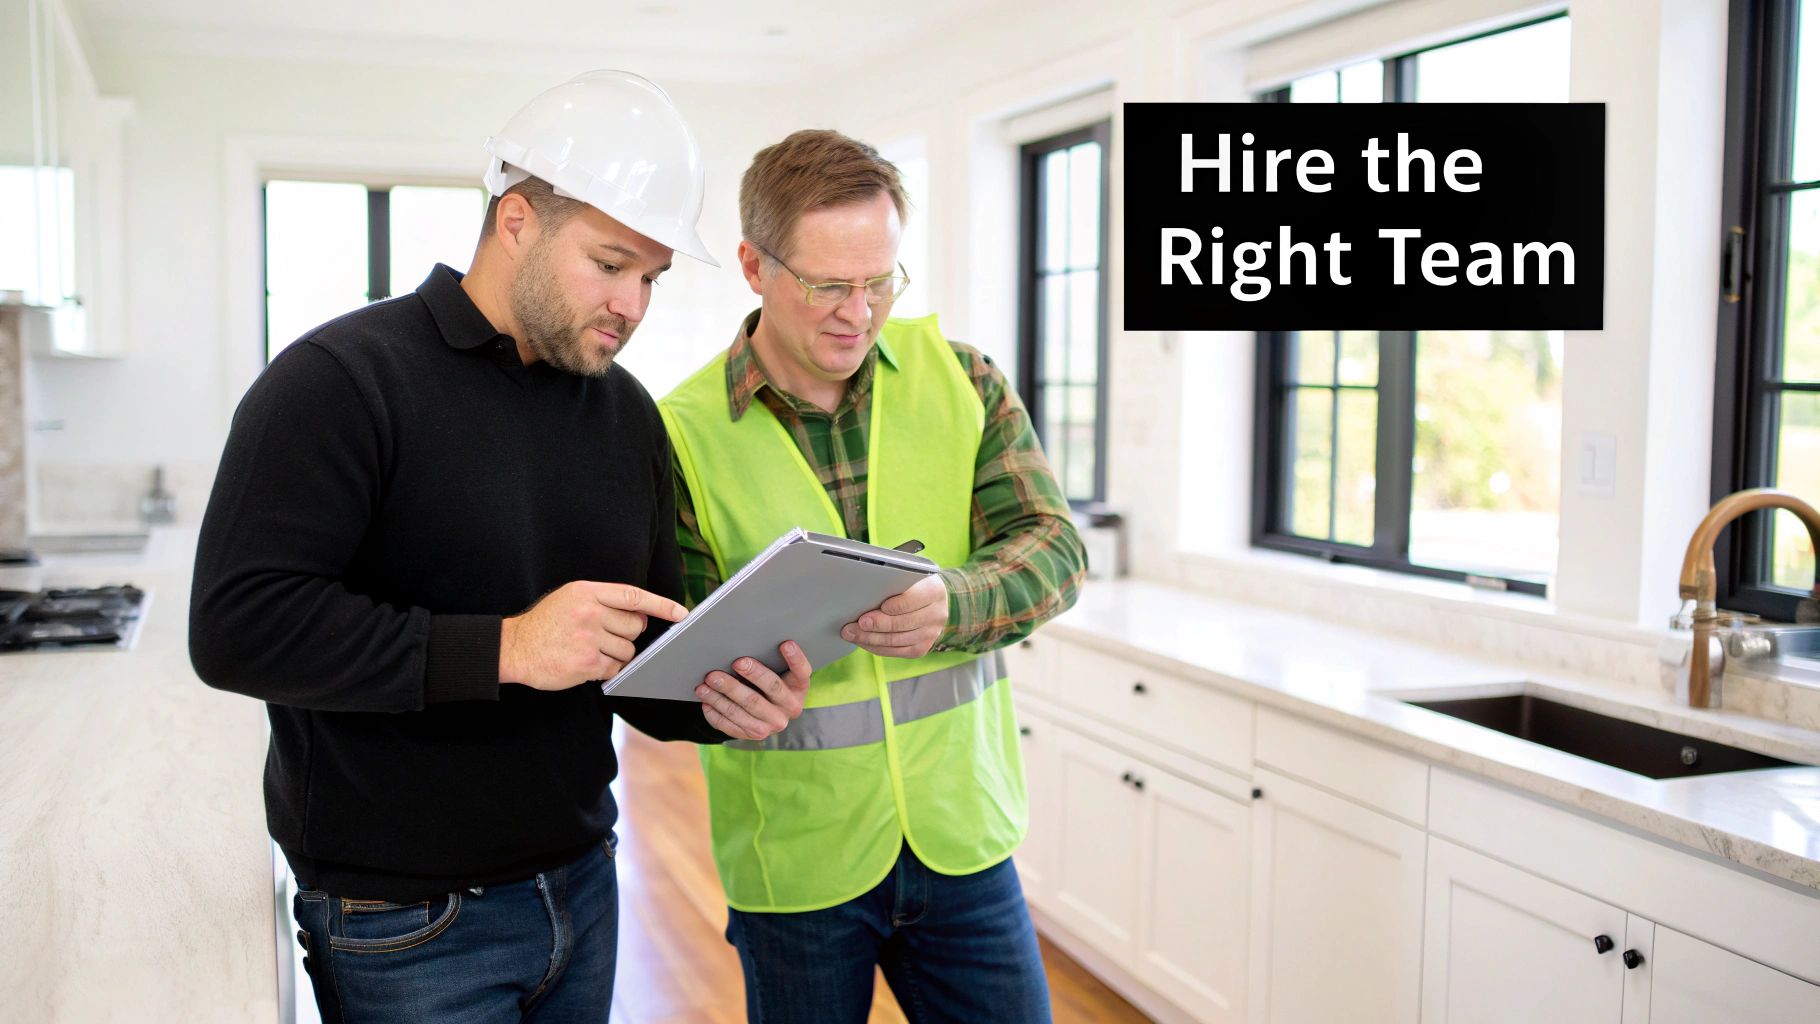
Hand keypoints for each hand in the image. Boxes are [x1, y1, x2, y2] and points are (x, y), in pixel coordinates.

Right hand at [500, 582, 687, 690]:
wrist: (514, 648)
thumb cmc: (546, 624)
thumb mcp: (571, 598)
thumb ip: (603, 601)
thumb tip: (641, 614)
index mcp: (587, 592)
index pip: (634, 596)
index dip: (661, 605)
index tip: (681, 613)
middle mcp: (590, 612)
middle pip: (635, 627)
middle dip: (627, 635)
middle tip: (604, 636)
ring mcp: (588, 638)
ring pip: (628, 651)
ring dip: (616, 655)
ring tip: (590, 649)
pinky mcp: (586, 664)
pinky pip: (615, 669)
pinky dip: (605, 670)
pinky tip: (585, 663)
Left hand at [697, 641, 811, 740]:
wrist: (766, 714)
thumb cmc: (767, 682)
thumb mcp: (776, 672)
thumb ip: (768, 660)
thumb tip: (740, 644)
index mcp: (799, 687)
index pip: (802, 671)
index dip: (795, 658)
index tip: (786, 644)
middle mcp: (790, 708)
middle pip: (766, 690)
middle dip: (744, 677)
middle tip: (720, 669)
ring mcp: (773, 724)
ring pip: (744, 710)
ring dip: (720, 697)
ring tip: (704, 684)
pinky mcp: (755, 735)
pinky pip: (731, 726)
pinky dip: (716, 714)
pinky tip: (706, 702)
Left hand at [841, 574, 948, 658]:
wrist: (926, 599)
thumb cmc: (909, 584)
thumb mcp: (906, 574)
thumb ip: (892, 581)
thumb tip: (867, 591)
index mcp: (934, 590)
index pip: (912, 600)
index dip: (894, 606)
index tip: (878, 607)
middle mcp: (937, 613)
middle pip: (903, 623)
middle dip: (877, 624)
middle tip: (857, 623)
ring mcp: (931, 633)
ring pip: (897, 640)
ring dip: (871, 638)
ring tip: (852, 633)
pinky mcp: (922, 647)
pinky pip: (897, 652)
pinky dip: (876, 647)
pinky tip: (862, 642)